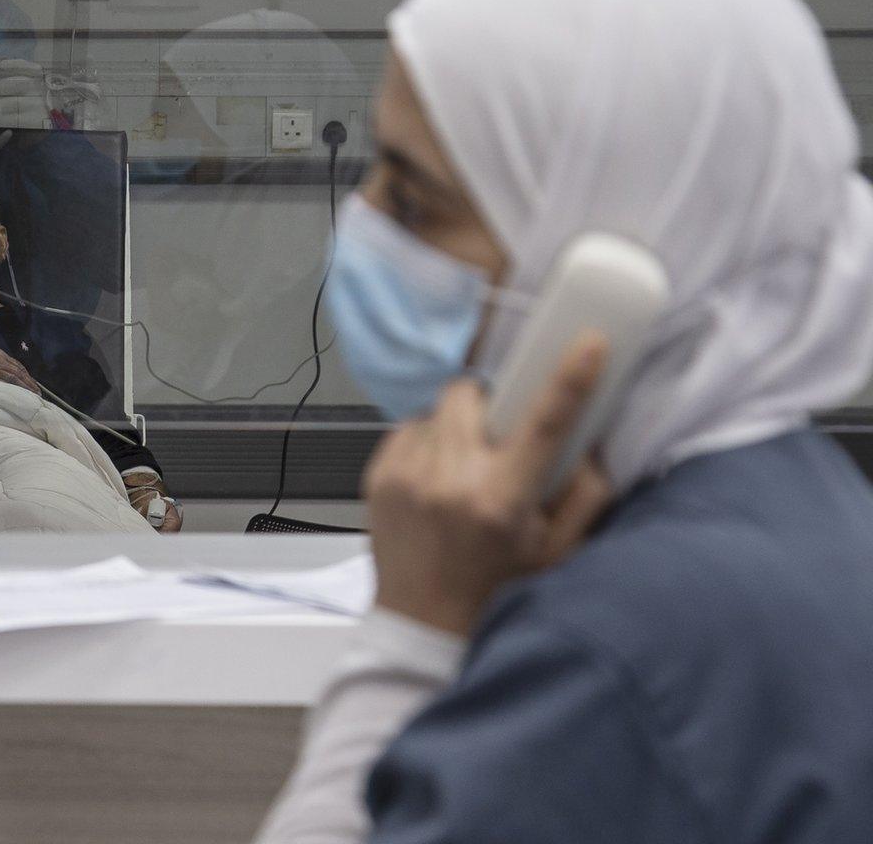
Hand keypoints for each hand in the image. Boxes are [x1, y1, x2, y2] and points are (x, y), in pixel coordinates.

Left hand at [365, 335, 616, 636]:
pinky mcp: (377, 476)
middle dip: (491, 404)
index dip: (569, 377)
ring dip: (458, 426)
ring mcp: (406, 476)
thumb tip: (590, 439)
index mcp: (501, 502)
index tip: (588, 341)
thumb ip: (585, 493)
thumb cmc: (496, 591)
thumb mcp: (558, 552)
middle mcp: (449, 482)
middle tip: (501, 437)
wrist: (423, 625)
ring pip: (438, 410)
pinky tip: (438, 481)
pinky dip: (428, 443)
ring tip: (467, 469)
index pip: (543, 424)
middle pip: (471, 393)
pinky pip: (409, 429)